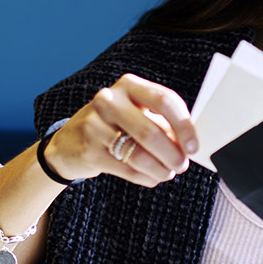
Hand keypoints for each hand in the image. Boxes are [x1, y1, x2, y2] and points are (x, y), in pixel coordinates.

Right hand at [41, 74, 198, 187]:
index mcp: (128, 86)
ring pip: (139, 154)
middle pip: (151, 131)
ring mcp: (95, 124)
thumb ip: (163, 125)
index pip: (164, 101)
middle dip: (172, 154)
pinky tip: (151, 178)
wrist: (68, 143)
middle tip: (182, 165)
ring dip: (160, 169)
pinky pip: (127, 169)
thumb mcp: (137, 115)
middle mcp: (109, 100)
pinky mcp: (89, 149)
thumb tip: (189, 145)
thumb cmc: (113, 127)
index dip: (184, 126)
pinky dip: (145, 177)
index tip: (194, 147)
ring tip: (167, 173)